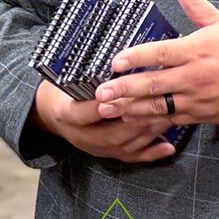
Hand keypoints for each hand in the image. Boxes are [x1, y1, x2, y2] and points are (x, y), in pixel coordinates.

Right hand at [33, 81, 176, 162]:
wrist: (50, 115)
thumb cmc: (61, 92)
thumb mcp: (64, 81)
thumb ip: (85, 77)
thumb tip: (114, 61)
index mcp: (67, 114)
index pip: (88, 112)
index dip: (107, 105)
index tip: (125, 91)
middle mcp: (81, 136)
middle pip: (112, 134)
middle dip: (137, 120)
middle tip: (159, 105)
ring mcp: (94, 149)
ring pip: (124, 146)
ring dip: (148, 133)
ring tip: (168, 117)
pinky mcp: (106, 155)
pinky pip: (130, 158)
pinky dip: (151, 154)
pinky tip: (168, 147)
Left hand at [94, 0, 218, 126]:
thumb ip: (195, 4)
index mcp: (198, 50)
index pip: (161, 53)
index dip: (137, 57)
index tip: (115, 61)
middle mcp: (196, 76)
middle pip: (154, 84)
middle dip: (125, 88)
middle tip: (101, 91)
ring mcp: (198, 98)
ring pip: (159, 106)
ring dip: (131, 108)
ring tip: (107, 108)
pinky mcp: (202, 115)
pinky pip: (171, 119)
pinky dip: (150, 121)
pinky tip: (131, 119)